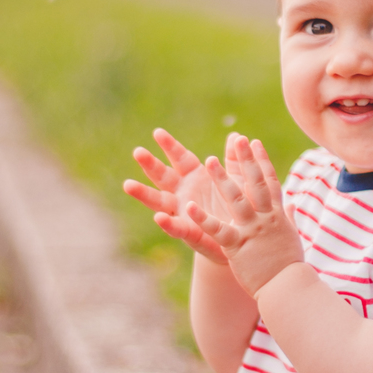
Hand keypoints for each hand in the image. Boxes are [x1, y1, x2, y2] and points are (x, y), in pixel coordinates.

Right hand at [123, 127, 240, 268]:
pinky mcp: (190, 234)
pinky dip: (167, 223)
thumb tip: (236, 136)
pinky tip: (159, 218)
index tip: (157, 132)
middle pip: (164, 176)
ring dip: (144, 194)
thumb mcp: (238, 181)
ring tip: (128, 184)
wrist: (244, 240)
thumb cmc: (237, 207)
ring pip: (160, 202)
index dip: (170, 146)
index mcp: (195, 178)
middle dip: (150, 165)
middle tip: (137, 152)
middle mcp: (184, 194)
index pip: (180, 159)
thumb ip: (234, 160)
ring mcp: (183, 214)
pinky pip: (177, 228)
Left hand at [182, 136, 303, 296]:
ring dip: (222, 179)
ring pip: (236, 199)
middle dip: (246, 159)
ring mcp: (252, 230)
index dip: (262, 161)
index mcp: (277, 215)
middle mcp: (265, 218)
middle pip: (256, 183)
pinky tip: (188, 207)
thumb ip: (288, 217)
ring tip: (209, 161)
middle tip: (237, 139)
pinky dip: (202, 218)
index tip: (254, 142)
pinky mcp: (238, 245)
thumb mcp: (291, 236)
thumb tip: (290, 204)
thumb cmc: (289, 265)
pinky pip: (218, 229)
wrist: (289, 288)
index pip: (270, 182)